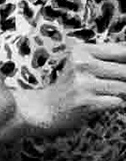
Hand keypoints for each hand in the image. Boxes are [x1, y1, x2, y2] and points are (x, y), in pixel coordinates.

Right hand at [11, 40, 125, 137]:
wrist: (43, 109)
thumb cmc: (69, 87)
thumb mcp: (81, 65)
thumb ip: (106, 58)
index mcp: (81, 50)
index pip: (122, 51)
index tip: (121, 72)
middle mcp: (81, 64)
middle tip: (115, 85)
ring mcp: (83, 83)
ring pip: (124, 87)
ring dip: (124, 94)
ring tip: (111, 95)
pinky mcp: (85, 102)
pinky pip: (118, 102)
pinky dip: (117, 104)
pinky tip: (106, 103)